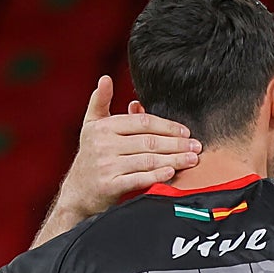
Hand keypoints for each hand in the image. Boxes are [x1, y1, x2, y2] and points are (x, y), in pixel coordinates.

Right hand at [58, 75, 200, 218]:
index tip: (185, 132)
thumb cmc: (90, 158)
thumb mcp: (90, 127)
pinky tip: (171, 173)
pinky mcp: (110, 185)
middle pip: (149, 141)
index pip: (142, 123)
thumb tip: (106, 79)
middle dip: (176, 144)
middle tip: (196, 146)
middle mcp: (104, 144)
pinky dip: (156, 176)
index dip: (167, 126)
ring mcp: (107, 165)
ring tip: (192, 160)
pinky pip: (139, 179)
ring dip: (173, 160)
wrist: (77, 193)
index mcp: (103, 127)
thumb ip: (100, 102)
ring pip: (148, 160)